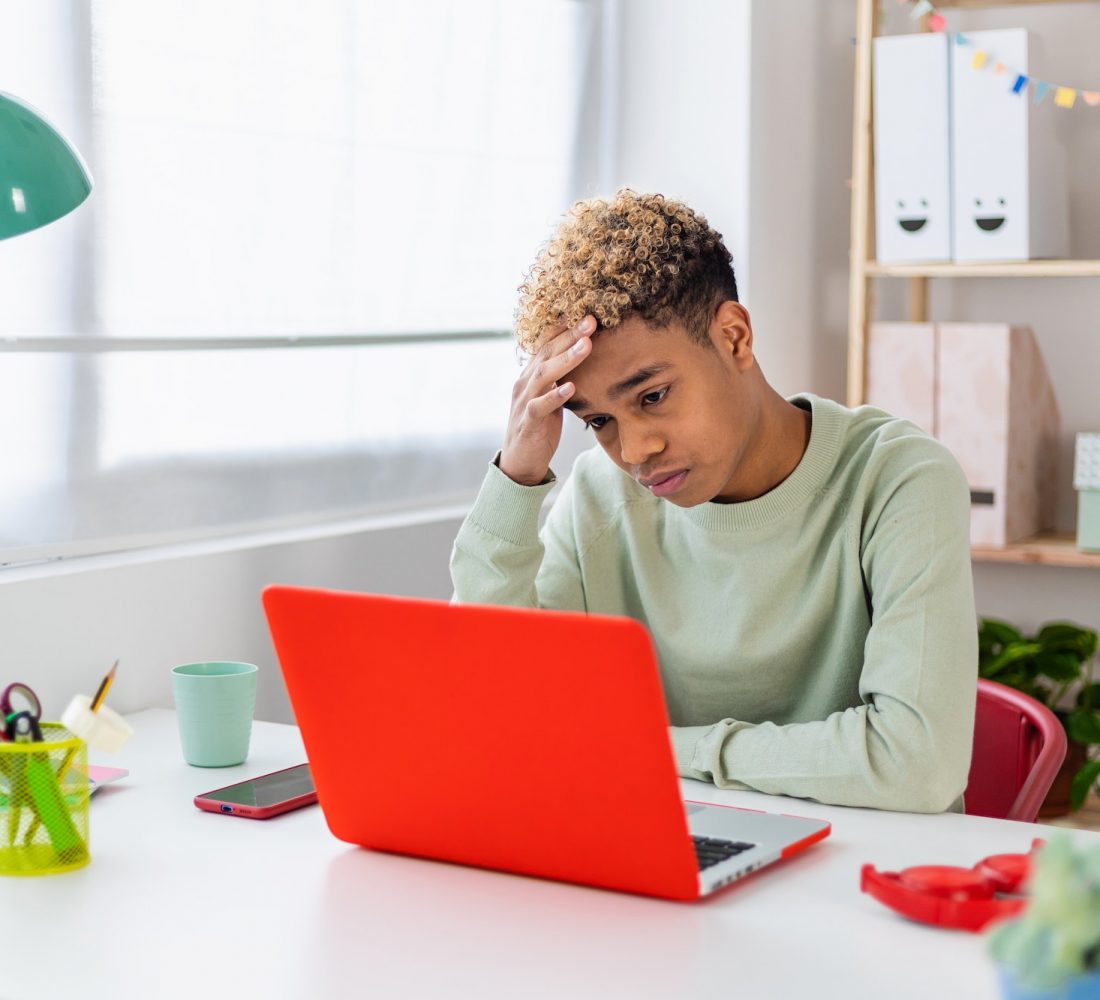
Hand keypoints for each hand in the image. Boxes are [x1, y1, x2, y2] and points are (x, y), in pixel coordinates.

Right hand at [499, 315, 593, 485]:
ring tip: (587, 345)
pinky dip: (555, 396)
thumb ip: (561, 380)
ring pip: (544, 375)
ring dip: (566, 359)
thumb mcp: (551, 398)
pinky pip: (540, 406)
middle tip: (591, 320)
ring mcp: (524, 402)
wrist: (519, 462)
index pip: (547, 345)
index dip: (565, 328)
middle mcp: (525, 383)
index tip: (586, 313)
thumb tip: (584, 361)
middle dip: (569, 336)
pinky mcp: (528, 423)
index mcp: (531, 375)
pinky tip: (571, 387)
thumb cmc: (539, 428)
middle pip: (547, 354)